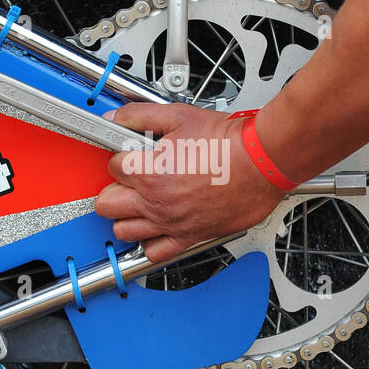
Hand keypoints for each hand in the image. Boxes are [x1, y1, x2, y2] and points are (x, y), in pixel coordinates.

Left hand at [95, 102, 286, 262]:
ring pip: (124, 231)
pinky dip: (149, 243)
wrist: (261, 162)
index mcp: (150, 172)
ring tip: (138, 202)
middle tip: (129, 179)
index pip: (112, 167)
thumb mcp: (179, 115)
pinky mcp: (190, 236)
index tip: (130, 154)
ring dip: (126, 216)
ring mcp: (171, 223)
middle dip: (114, 188)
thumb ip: (139, 115)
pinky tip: (154, 228)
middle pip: (107, 204)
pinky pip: (155, 252)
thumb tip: (115, 118)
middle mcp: (156, 202)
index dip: (120, 157)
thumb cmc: (229, 143)